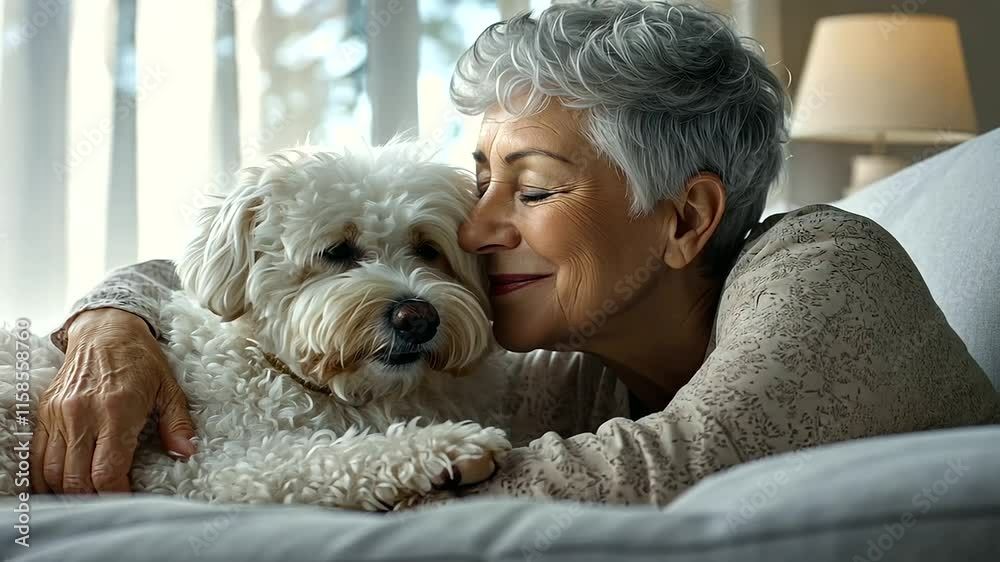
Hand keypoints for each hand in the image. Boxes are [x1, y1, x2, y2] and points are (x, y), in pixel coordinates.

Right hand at [31, 308, 195, 493]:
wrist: (105, 330)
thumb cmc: (141, 360)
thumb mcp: (169, 389)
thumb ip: (178, 424)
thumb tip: (186, 453)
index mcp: (116, 410)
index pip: (107, 470)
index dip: (117, 494)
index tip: (129, 499)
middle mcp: (82, 414)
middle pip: (76, 479)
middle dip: (94, 499)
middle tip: (110, 502)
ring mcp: (59, 414)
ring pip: (51, 473)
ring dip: (68, 493)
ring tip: (89, 497)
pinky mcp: (45, 413)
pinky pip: (36, 457)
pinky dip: (45, 478)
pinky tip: (62, 486)